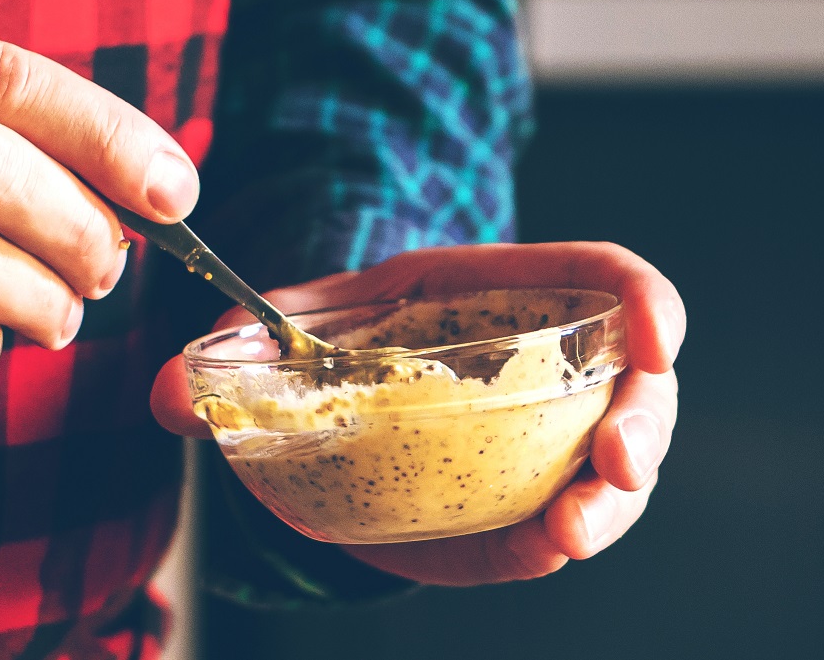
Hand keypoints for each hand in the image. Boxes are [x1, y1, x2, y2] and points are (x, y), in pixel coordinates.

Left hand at [150, 241, 683, 584]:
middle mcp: (543, 356)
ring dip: (611, 502)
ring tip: (570, 532)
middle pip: (636, 381)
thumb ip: (233, 353)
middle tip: (615, 466)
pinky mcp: (523, 492)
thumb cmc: (325, 340)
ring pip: (617, 461)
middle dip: (645, 424)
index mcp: (499, 288)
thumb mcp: (285, 330)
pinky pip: (565, 514)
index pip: (604, 277)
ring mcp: (546, 428)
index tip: (660, 337)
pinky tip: (542, 547)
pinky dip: (560, 534)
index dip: (647, 300)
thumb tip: (163, 395)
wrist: (327, 391)